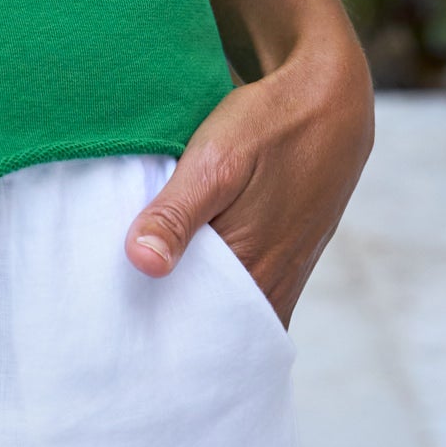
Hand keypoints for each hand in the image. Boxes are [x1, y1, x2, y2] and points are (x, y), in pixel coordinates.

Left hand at [126, 0, 373, 323]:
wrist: (330, 101)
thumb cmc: (270, 126)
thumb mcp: (215, 160)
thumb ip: (176, 213)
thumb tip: (141, 263)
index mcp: (253, 273)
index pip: (197, 337)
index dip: (156, 343)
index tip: (114, 345)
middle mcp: (273, 286)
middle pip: (213, 334)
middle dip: (169, 335)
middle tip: (116, 335)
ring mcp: (283, 275)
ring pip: (229, 315)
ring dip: (191, 312)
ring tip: (138, 312)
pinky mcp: (285, 259)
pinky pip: (245, 294)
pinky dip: (213, 292)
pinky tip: (181, 277)